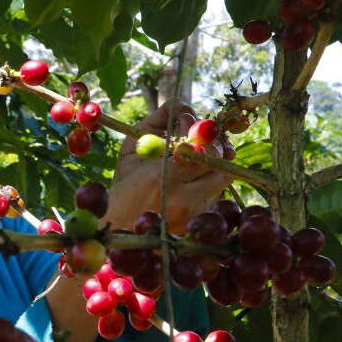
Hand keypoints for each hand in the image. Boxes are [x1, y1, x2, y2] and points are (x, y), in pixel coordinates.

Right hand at [106, 99, 235, 232]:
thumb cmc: (123, 185)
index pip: (204, 150)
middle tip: (201, 143)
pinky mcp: (197, 222)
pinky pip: (214, 195)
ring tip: (196, 163)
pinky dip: (207, 184)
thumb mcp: (132, 150)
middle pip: (219, 164)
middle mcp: (181, 198)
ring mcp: (192, 214)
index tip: (192, 126)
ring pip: (222, 180)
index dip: (202, 135)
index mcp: (161, 176)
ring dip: (213, 167)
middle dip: (213, 149)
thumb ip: (161, 127)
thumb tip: (189, 114)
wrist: (119, 226)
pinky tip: (192, 183)